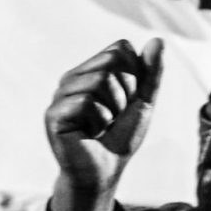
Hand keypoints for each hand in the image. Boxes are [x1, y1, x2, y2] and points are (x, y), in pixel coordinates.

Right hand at [45, 39, 163, 202]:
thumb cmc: (120, 137)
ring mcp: (59, 95)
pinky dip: (98, 121)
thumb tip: (157, 39)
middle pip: (111, 62)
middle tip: (112, 116)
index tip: (124, 101)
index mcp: (90, 70)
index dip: (133, 76)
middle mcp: (71, 78)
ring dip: (111, 109)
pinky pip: (86, 102)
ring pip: (100, 81)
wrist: (105, 170)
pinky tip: (89, 133)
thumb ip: (151, 72)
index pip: (120, 49)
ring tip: (100, 126)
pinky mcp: (53, 114)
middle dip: (123, 92)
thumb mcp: (144, 101)